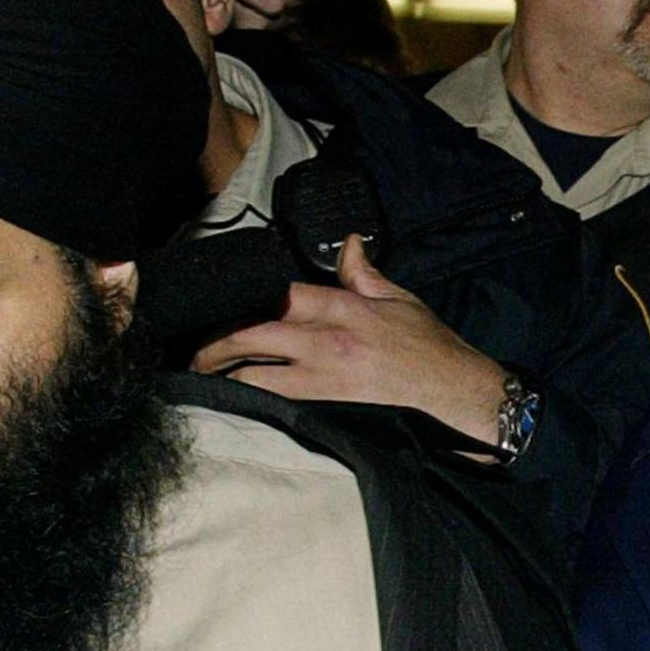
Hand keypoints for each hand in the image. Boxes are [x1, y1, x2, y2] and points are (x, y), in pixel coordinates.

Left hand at [191, 235, 506, 444]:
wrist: (454, 391)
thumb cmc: (429, 345)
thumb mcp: (398, 298)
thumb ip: (363, 272)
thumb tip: (349, 242)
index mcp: (342, 308)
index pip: (277, 295)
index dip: (242, 299)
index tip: (222, 305)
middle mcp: (325, 342)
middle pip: (251, 335)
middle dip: (214, 343)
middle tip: (195, 350)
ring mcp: (322, 379)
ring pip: (253, 376)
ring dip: (222, 374)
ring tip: (204, 375)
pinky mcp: (325, 408)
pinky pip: (273, 402)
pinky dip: (248, 398)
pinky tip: (232, 399)